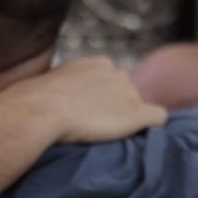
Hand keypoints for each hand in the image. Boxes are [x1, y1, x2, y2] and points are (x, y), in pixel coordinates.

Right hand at [12, 59, 167, 143]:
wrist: (42, 110)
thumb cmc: (38, 101)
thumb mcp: (53, 82)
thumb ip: (68, 85)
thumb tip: (59, 97)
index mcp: (100, 63)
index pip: (112, 79)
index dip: (104, 97)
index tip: (91, 111)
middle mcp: (118, 74)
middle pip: (127, 92)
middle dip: (117, 107)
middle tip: (97, 125)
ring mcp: (129, 93)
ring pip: (139, 106)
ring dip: (128, 119)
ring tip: (108, 133)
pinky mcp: (137, 113)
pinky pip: (159, 116)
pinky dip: (153, 125)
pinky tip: (143, 134)